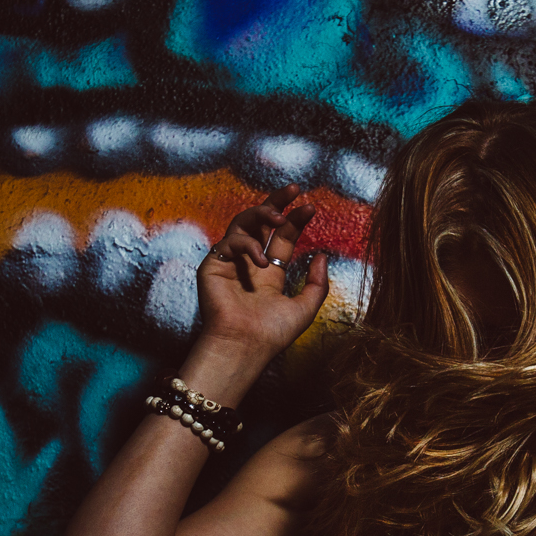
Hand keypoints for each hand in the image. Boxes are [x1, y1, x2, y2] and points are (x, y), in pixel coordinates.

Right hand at [197, 184, 330, 360]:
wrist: (245, 347)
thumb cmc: (272, 334)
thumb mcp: (306, 307)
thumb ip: (318, 283)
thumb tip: (322, 254)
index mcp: (270, 273)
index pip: (283, 237)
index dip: (296, 220)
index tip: (311, 207)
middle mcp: (249, 264)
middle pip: (261, 223)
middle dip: (276, 203)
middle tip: (293, 188)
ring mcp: (230, 263)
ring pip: (243, 224)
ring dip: (262, 213)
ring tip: (279, 217)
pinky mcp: (212, 266)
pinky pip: (230, 242)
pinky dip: (247, 245)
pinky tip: (260, 261)